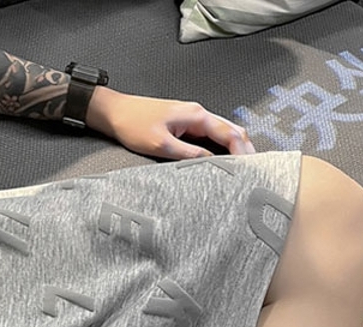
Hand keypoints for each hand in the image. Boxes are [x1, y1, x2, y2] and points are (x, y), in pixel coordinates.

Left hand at [86, 86, 254, 159]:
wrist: (115, 112)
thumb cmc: (134, 125)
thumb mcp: (161, 145)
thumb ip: (188, 155)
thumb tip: (212, 164)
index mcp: (196, 116)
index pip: (229, 133)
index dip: (243, 152)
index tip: (251, 169)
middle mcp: (198, 114)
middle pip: (231, 131)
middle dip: (245, 149)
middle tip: (255, 171)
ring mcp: (193, 118)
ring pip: (222, 133)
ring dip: (235, 148)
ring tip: (243, 168)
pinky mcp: (185, 124)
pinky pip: (210, 136)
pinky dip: (221, 147)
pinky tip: (223, 160)